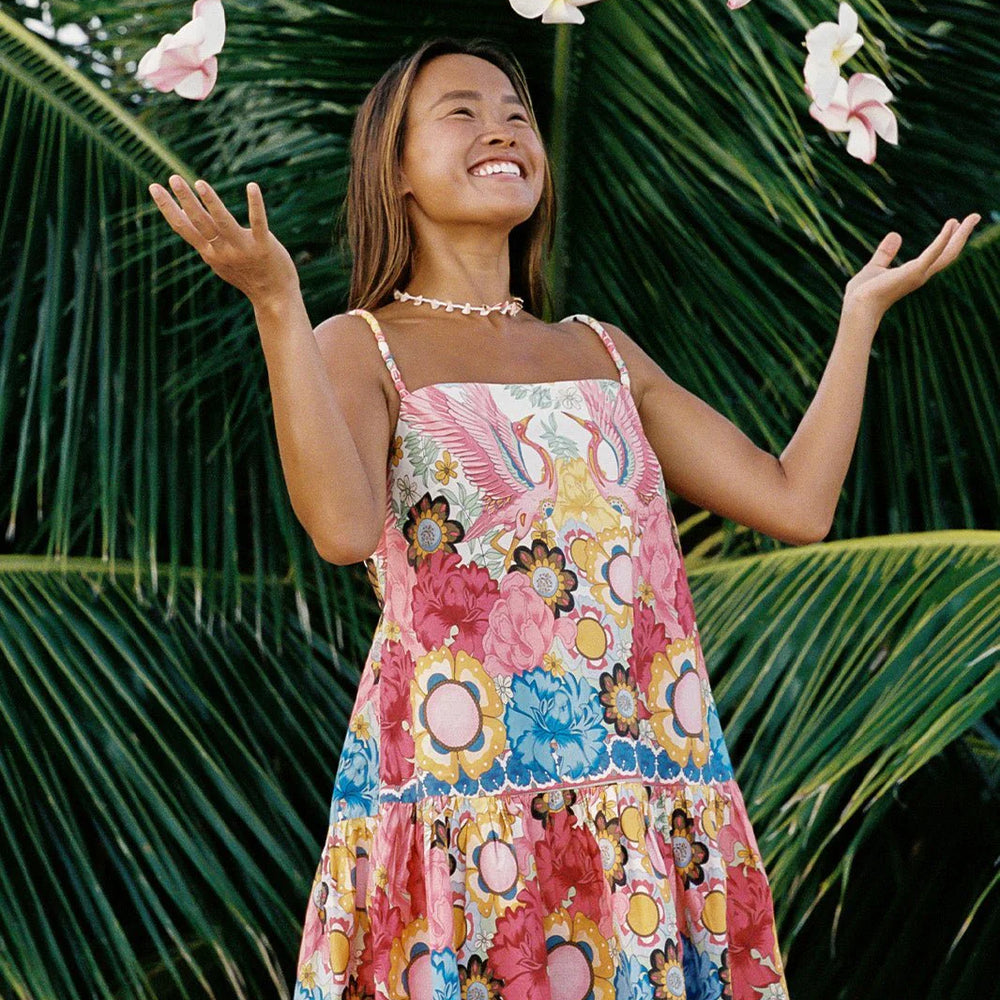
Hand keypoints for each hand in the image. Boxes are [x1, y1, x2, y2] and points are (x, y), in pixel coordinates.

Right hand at [148, 175, 299, 304]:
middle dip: (185, 200)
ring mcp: (243, 249)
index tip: (154, 187)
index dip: (167, 208)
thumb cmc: (247, 276)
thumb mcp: (220, 262)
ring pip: (222, 222)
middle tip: (173, 178)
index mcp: (210, 254)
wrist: (275, 299)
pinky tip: (252, 186)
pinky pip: (258, 222)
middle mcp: (223, 251)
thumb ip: (206, 244)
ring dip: (210, 202)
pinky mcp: (264, 246)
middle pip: (199, 222)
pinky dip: (255, 204)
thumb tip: (188, 223)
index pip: (183, 228)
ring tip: (200, 183)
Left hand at [843, 213, 980, 319]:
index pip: (937, 255)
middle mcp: (920, 275)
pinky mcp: (912, 273)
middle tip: (975, 216)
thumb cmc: (862, 294)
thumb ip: (885, 253)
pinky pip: (932, 254)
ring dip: (961, 235)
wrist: (856, 307)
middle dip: (962, 235)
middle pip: (949, 253)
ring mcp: (918, 275)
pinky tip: (952, 225)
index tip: (954, 223)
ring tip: (973, 217)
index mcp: (912, 273)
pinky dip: (942, 240)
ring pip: (947, 253)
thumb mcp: (874, 267)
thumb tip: (895, 234)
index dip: (947, 239)